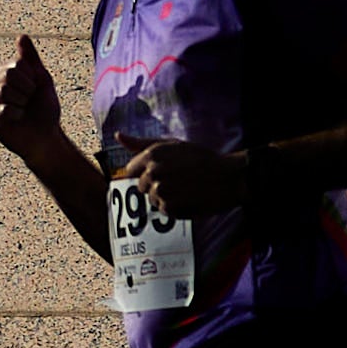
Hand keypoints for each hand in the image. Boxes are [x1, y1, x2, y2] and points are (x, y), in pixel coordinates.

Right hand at [0, 35, 61, 155]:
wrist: (46, 136)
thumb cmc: (44, 109)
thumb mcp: (41, 79)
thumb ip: (30, 59)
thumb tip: (21, 36)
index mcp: (5, 74)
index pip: (16, 64)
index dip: (31, 78)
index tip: (34, 90)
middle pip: (8, 75)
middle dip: (27, 89)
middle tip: (29, 101)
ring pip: (3, 91)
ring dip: (22, 102)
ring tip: (23, 110)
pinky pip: (0, 109)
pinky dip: (16, 113)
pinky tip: (18, 119)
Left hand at [119, 139, 247, 220]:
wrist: (228, 177)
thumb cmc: (201, 158)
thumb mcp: (172, 144)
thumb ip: (142, 143)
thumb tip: (117, 136)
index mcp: (152, 154)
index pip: (131, 170)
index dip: (145, 172)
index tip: (163, 172)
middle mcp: (153, 172)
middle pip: (141, 187)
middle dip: (156, 185)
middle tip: (179, 179)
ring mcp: (160, 190)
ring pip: (152, 200)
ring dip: (166, 198)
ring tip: (186, 188)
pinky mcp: (169, 206)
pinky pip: (164, 211)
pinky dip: (175, 208)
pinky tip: (189, 198)